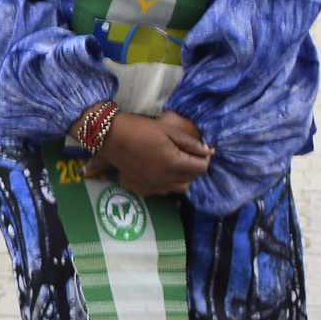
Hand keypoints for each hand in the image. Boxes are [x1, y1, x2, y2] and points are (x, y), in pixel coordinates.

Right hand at [85, 110, 213, 198]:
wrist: (111, 137)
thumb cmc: (140, 129)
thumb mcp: (169, 131)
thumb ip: (191, 143)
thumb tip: (209, 151)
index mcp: (174, 164)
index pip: (201, 168)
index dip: (205, 158)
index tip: (201, 149)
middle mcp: (166, 179)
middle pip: (192, 178)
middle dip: (195, 166)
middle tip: (191, 153)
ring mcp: (155, 185)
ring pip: (181, 187)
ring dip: (185, 176)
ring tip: (179, 162)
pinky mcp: (145, 186)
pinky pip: (166, 190)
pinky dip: (172, 182)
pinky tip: (166, 170)